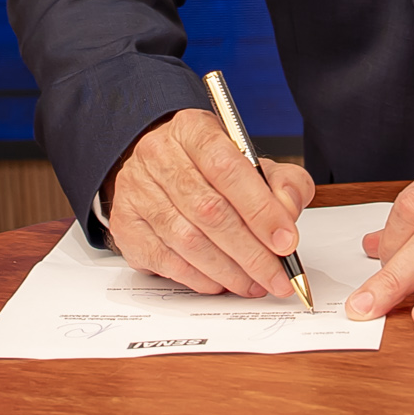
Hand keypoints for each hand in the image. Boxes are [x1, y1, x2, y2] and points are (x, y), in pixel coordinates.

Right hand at [104, 109, 315, 297]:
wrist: (156, 167)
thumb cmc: (209, 168)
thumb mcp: (252, 163)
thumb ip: (282, 182)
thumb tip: (287, 211)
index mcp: (193, 130)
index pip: (228, 169)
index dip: (260, 209)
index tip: (286, 241)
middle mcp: (159, 155)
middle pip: (209, 210)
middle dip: (251, 252)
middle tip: (278, 277)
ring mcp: (137, 191)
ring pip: (187, 240)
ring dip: (228, 270)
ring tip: (254, 284)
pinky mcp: (126, 225)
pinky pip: (166, 260)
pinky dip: (200, 278)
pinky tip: (222, 283)